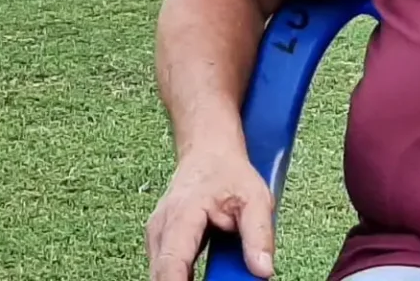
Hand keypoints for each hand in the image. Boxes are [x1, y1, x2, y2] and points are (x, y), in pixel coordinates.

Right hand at [146, 154, 275, 280]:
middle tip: (223, 277)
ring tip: (221, 274)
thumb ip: (259, 234)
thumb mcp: (255, 198)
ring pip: (163, 276)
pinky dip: (184, 279)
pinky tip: (208, 277)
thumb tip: (263, 271)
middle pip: (163, 277)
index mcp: (181, 217)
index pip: (171, 266)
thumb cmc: (229, 172)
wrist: (208, 152)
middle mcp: (160, 230)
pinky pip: (167, 271)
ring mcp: (156, 238)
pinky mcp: (160, 244)